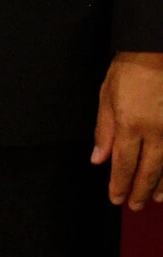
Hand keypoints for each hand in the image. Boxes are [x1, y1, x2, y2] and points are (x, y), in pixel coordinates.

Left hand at [95, 50, 162, 207]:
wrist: (157, 50)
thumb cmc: (130, 70)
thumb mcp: (106, 96)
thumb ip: (104, 130)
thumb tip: (99, 159)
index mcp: (130, 124)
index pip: (124, 164)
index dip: (120, 184)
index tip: (116, 198)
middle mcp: (156, 131)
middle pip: (148, 170)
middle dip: (140, 191)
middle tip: (135, 206)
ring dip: (162, 185)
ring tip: (156, 199)